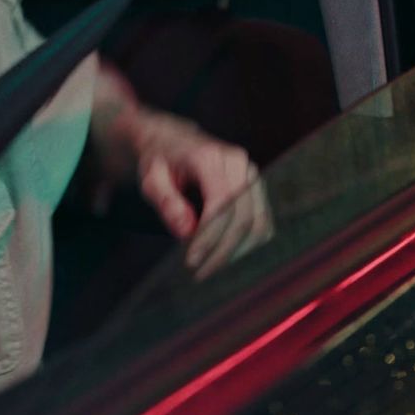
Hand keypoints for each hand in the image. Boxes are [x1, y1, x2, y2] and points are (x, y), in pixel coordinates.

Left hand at [133, 114, 272, 278]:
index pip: (222, 205)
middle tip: (200, 273)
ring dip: (238, 252)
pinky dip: (247, 244)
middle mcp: (238, 163)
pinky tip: (224, 255)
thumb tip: (186, 231)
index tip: (191, 261)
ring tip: (210, 268)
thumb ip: (167, 202)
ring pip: (258, 223)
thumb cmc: (160, 160)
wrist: (173, 140)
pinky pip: (262, 221)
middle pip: (244, 218)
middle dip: (223, 252)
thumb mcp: (151, 179)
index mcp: (210, 157)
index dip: (209, 237)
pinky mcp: (256, 187)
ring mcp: (251, 174)